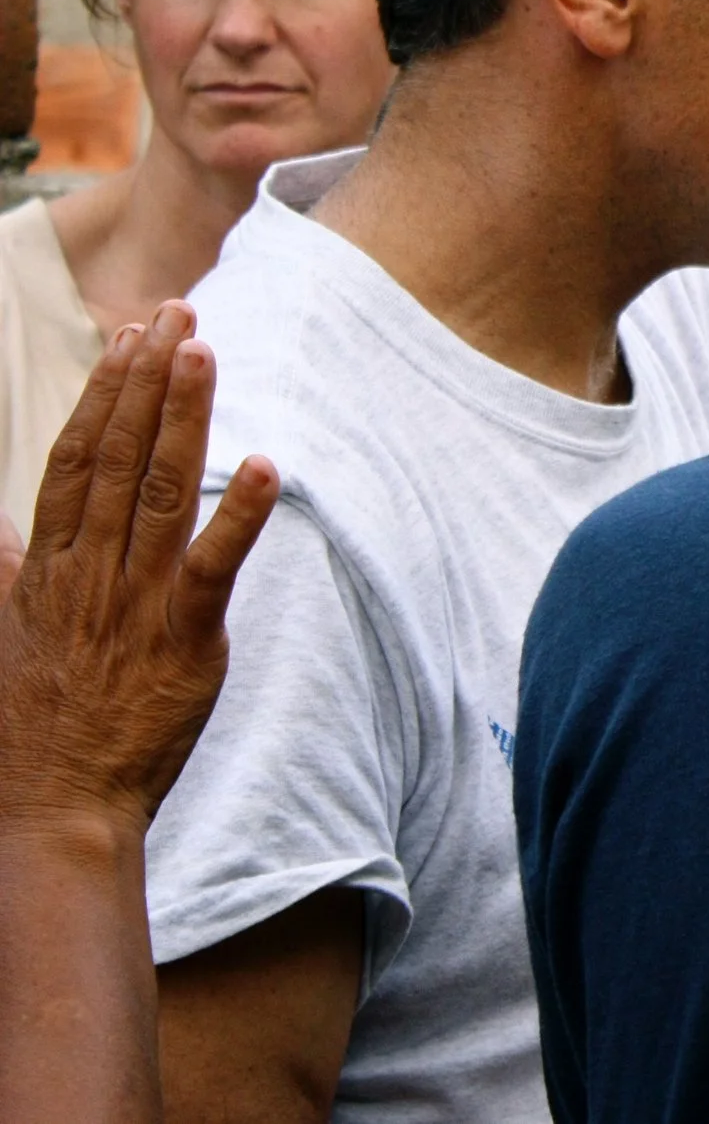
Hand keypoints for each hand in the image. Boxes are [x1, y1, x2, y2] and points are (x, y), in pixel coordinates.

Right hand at [0, 302, 278, 836]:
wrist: (52, 811)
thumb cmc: (30, 729)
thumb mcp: (2, 635)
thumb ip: (2, 571)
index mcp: (45, 568)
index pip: (74, 459)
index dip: (103, 394)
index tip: (130, 339)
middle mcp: (87, 574)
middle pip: (116, 458)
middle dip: (147, 381)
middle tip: (177, 313)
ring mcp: (135, 605)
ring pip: (160, 493)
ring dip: (184, 418)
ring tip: (205, 351)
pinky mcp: (183, 642)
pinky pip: (213, 568)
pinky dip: (241, 517)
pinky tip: (267, 466)